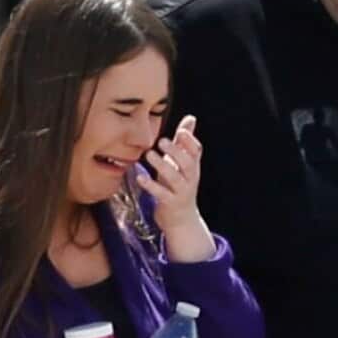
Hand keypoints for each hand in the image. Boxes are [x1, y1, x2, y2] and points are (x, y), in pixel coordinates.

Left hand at [137, 115, 213, 260]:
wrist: (182, 219)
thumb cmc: (179, 185)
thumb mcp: (182, 163)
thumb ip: (184, 141)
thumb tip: (191, 118)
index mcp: (193, 166)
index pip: (196, 151)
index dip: (191, 142)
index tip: (182, 131)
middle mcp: (190, 178)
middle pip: (188, 163)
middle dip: (176, 151)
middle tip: (161, 141)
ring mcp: (182, 192)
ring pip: (176, 178)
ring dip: (162, 166)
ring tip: (149, 155)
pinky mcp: (171, 204)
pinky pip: (162, 194)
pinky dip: (152, 186)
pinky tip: (140, 178)